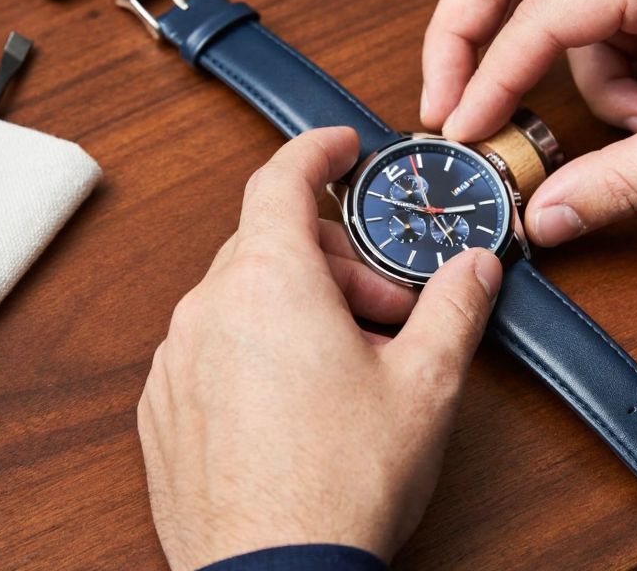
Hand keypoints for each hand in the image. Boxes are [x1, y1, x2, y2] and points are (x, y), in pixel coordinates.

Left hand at [138, 127, 503, 568]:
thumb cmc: (340, 487)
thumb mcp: (426, 385)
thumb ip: (454, 309)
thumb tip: (475, 269)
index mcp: (268, 282)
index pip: (281, 177)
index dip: (316, 149)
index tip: (340, 148)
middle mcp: (207, 310)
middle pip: (268, 242)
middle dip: (332, 257)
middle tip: (384, 307)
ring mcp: (175, 362)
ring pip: (237, 297)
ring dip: (292, 306)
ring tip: (345, 364)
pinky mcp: (161, 411)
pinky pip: (208, 349)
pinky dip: (250, 350)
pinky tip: (294, 402)